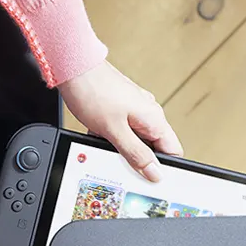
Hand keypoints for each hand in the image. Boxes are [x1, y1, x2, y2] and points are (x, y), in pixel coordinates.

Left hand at [58, 60, 182, 181]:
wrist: (72, 66)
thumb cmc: (93, 92)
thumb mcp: (114, 131)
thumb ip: (136, 154)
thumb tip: (155, 173)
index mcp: (154, 119)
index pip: (173, 152)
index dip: (164, 168)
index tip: (151, 179)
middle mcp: (149, 114)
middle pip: (153, 148)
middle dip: (138, 159)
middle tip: (122, 163)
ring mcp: (136, 110)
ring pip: (136, 140)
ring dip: (122, 147)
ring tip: (105, 142)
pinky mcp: (122, 107)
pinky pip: (123, 130)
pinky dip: (112, 137)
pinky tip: (98, 134)